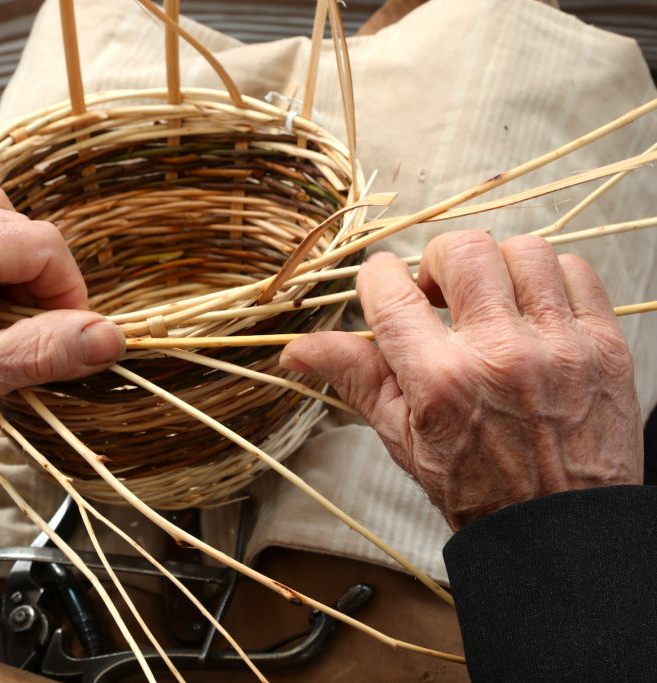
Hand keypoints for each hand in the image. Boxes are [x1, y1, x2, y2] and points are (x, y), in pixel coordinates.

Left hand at [0, 186, 123, 428]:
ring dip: (21, 270)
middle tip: (21, 334)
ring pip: (9, 222)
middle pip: (28, 232)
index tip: (59, 338)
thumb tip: (111, 337)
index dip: (67, 293)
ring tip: (1, 316)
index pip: (43, 246)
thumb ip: (42, 351)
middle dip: (42, 286)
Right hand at [280, 231, 642, 528]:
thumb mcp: (402, 438)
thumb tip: (294, 349)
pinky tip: (534, 309)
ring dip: (497, 267)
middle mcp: (500, 355)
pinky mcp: (605, 346)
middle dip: (439, 261)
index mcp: (440, 381)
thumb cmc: (476, 489)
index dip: (379, 277)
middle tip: (439, 292)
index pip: (392, 292)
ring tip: (490, 299)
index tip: (384, 284)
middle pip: (463, 252)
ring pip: (523, 252)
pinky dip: (549, 280)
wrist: (560, 530)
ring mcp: (559, 346)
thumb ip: (355, 379)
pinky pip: (576, 273)